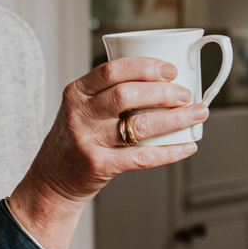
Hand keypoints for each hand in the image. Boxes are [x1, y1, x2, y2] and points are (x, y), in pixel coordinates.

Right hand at [7, 57, 206, 248]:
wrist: (51, 181)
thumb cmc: (75, 140)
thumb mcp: (80, 109)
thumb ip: (108, 94)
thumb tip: (163, 82)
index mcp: (76, 93)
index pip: (112, 71)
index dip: (145, 67)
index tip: (170, 69)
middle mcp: (80, 115)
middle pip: (127, 95)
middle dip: (163, 92)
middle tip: (185, 93)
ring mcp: (89, 141)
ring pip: (139, 125)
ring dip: (174, 118)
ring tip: (196, 113)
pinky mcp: (99, 166)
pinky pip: (142, 158)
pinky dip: (170, 152)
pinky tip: (187, 146)